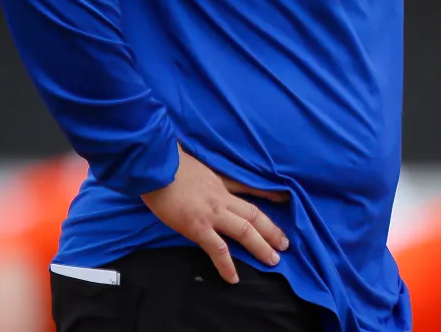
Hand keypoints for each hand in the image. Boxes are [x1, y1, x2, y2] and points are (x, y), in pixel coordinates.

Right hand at [141, 147, 289, 283]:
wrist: (155, 165)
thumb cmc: (170, 162)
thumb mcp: (195, 164)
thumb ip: (203, 174)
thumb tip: (200, 176)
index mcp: (221, 182)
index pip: (250, 188)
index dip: (269, 194)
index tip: (285, 199)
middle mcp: (222, 198)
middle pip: (254, 214)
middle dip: (272, 229)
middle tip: (285, 244)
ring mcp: (212, 213)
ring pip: (244, 231)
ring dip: (261, 246)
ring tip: (274, 259)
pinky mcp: (197, 227)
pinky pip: (217, 249)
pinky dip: (227, 265)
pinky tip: (233, 278)